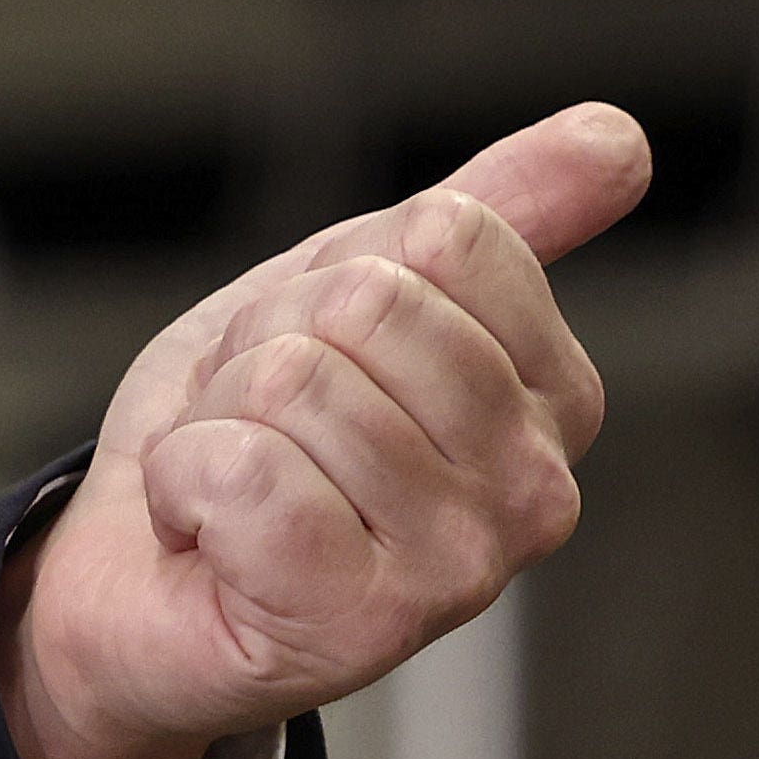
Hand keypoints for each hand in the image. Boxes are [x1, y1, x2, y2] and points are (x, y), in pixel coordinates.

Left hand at [0, 102, 647, 758]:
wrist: (137, 582)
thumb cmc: (260, 437)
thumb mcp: (361, 289)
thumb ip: (498, 211)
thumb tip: (620, 135)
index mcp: (554, 400)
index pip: (448, 236)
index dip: (336, 273)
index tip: (320, 353)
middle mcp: (533, 493)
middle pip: (365, 304)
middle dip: (267, 346)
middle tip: (266, 428)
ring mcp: (459, 569)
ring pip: (293, 383)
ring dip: (220, 421)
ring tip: (243, 486)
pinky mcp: (362, 623)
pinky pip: (246, 470)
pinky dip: (183, 481)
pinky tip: (212, 536)